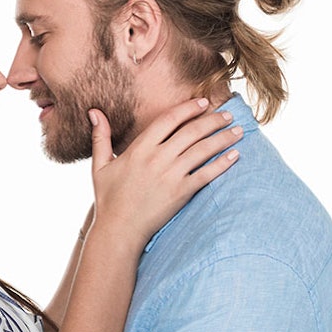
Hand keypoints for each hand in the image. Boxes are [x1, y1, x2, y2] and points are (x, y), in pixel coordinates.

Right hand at [89, 98, 240, 245]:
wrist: (119, 230)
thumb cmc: (108, 199)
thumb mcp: (100, 166)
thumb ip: (100, 137)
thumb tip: (94, 112)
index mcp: (139, 149)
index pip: (168, 119)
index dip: (188, 108)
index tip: (203, 102)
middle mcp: (157, 158)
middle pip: (191, 131)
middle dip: (213, 120)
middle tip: (228, 114)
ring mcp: (170, 175)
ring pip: (202, 150)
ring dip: (223, 138)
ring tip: (238, 131)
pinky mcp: (181, 193)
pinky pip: (206, 174)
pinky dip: (222, 164)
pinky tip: (235, 156)